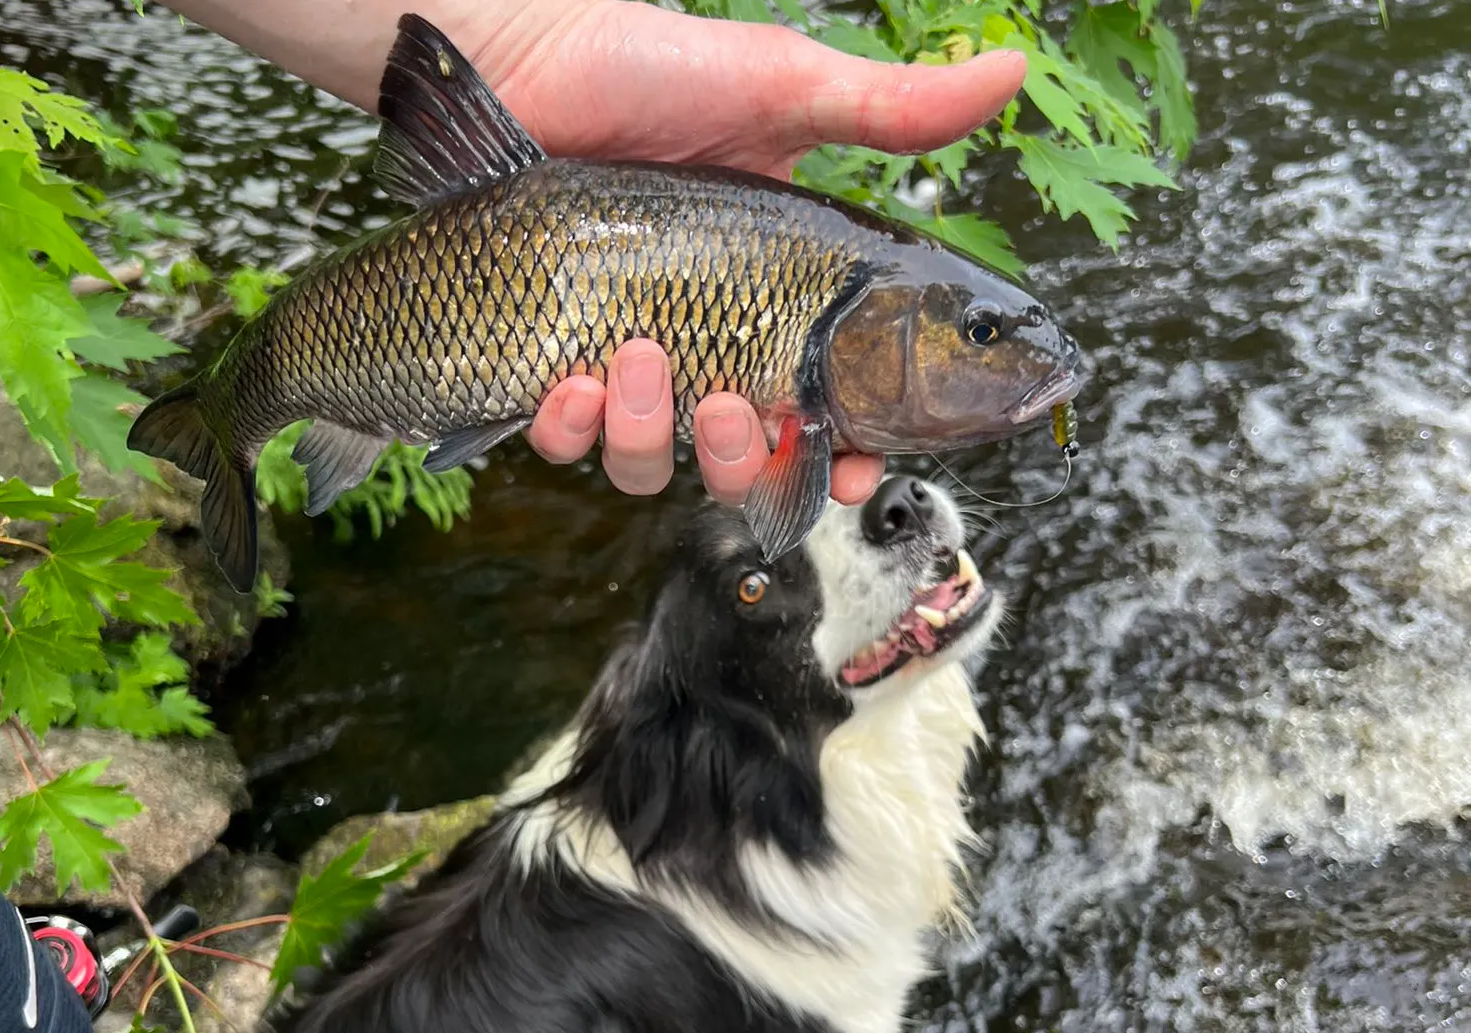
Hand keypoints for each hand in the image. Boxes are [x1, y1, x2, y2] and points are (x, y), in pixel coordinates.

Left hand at [171, 0, 1024, 504]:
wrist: (521, 63)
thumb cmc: (647, 71)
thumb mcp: (782, 88)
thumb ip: (891, 109)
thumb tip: (1010, 68)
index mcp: (767, 305)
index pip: (822, 411)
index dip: (844, 457)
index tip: (854, 470)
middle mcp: (700, 346)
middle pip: (737, 464)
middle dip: (739, 460)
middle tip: (732, 406)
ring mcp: (621, 365)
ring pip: (649, 464)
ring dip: (647, 434)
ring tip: (628, 359)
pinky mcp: (546, 368)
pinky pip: (565, 442)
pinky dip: (568, 428)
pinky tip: (567, 376)